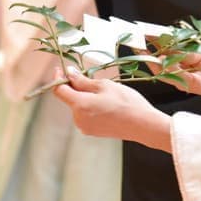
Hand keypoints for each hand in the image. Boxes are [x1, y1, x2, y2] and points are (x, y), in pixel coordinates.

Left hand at [53, 70, 171, 151]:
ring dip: (85, 97)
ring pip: (79, 106)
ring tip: (106, 94)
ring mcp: (85, 127)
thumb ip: (83, 81)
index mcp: (79, 105)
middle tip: (93, 79)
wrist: (142, 125)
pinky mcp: (93, 132)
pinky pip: (86, 115)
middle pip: (70, 98)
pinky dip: (91, 107)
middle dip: (76, 87)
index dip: (58, 78)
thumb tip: (69, 73)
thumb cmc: (126, 102)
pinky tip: (107, 104)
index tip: (62, 69)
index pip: (59, 90)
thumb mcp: (104, 86)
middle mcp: (78, 119)